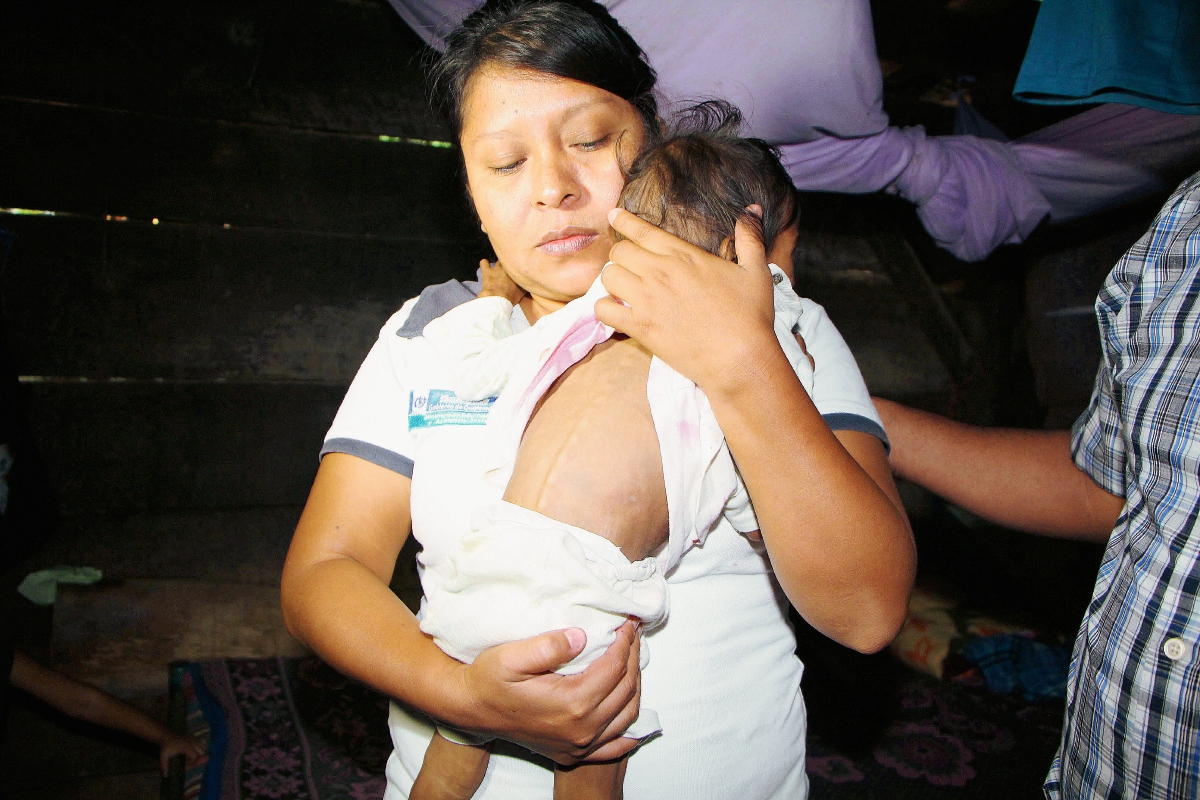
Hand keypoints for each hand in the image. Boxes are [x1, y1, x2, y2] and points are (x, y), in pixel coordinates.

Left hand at [159, 732, 204, 775]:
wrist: (166, 736)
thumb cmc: (165, 747)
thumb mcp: (163, 756)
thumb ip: (164, 766)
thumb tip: (165, 775)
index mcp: (186, 747)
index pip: (195, 757)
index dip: (191, 762)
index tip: (186, 764)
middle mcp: (192, 742)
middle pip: (201, 752)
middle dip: (197, 758)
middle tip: (188, 761)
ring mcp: (194, 738)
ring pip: (203, 746)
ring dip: (200, 752)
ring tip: (192, 755)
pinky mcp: (194, 736)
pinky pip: (203, 742)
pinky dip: (201, 746)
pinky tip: (195, 749)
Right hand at [458, 622, 640, 764]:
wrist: (471, 708)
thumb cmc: (489, 679)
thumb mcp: (511, 656)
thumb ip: (547, 645)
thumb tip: (582, 636)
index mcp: (572, 703)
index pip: (615, 667)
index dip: (625, 641)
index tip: (627, 622)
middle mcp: (581, 729)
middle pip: (625, 689)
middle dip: (633, 657)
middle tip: (632, 634)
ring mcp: (579, 745)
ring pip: (627, 714)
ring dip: (634, 685)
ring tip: (630, 659)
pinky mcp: (572, 752)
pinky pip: (614, 746)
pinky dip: (629, 730)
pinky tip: (631, 714)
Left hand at [477, 259, 524, 304]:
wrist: (498, 299)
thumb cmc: (511, 297)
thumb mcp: (522, 292)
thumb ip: (523, 284)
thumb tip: (525, 282)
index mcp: (517, 272)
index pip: (519, 265)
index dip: (518, 267)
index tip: (518, 270)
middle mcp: (508, 268)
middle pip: (509, 261)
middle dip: (509, 263)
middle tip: (509, 268)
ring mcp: (497, 269)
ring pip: (499, 261)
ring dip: (499, 263)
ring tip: (498, 266)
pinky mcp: (487, 271)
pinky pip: (484, 262)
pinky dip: (484, 263)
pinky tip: (485, 264)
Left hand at [596, 208, 778, 395]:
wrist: (739, 358)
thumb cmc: (749, 316)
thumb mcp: (756, 271)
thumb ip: (750, 237)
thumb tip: (752, 210)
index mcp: (684, 256)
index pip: (642, 231)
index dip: (624, 221)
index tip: (614, 216)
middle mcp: (660, 273)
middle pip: (619, 251)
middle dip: (621, 255)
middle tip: (629, 266)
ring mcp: (647, 301)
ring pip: (608, 276)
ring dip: (612, 280)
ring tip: (623, 288)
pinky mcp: (640, 327)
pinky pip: (603, 310)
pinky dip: (605, 309)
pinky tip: (617, 311)